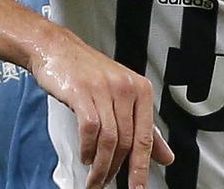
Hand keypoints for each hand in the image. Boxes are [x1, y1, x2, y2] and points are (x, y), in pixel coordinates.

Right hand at [29, 27, 174, 187]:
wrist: (58, 49)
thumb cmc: (89, 73)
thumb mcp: (122, 96)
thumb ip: (144, 127)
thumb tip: (165, 156)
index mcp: (140, 90)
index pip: (145, 137)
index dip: (142, 166)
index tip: (138, 187)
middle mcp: (125, 87)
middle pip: (126, 141)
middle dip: (116, 169)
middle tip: (105, 183)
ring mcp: (103, 89)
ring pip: (109, 138)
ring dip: (101, 165)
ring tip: (94, 177)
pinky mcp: (82, 91)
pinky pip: (90, 128)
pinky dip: (87, 148)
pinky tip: (85, 156)